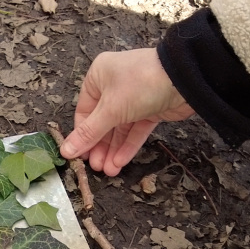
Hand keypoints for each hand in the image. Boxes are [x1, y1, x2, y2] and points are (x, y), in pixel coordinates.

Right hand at [60, 48, 194, 175]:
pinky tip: (120, 162)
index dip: (81, 136)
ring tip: (109, 171)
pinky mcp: (150, 110)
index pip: (84, 112)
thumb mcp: (110, 110)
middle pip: (102, 123)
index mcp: (98, 77)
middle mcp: (113, 86)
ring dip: (113, 150)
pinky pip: (135, 130)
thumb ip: (89, 133)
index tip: (80, 157)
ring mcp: (133, 98)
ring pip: (119, 129)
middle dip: (99, 146)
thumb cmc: (140, 84)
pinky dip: (128, 145)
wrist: (184, 79)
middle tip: (96, 168)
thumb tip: (65, 152)